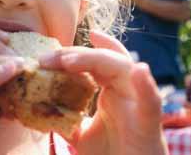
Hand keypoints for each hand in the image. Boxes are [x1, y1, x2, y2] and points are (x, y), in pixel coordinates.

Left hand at [40, 31, 167, 154]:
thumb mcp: (81, 136)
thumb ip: (65, 120)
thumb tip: (39, 109)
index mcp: (112, 91)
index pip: (95, 62)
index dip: (73, 53)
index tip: (47, 54)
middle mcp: (127, 91)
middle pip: (106, 59)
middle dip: (77, 53)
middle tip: (50, 56)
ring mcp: (139, 104)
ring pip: (125, 69)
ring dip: (98, 60)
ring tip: (69, 61)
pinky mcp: (149, 125)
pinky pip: (151, 102)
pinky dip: (147, 87)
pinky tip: (140, 70)